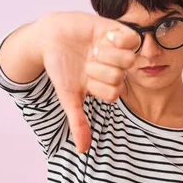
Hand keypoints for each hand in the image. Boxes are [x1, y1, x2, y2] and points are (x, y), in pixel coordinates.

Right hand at [36, 12, 138, 152]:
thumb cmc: (59, 68)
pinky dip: (119, 39)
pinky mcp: (117, 31)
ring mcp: (117, 50)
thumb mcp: (68, 97)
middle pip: (120, 77)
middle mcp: (115, 68)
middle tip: (86, 60)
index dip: (97, 85)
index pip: (114, 93)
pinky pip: (133, 39)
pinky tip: (104, 37)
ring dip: (107, 54)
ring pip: (128, 60)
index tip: (83, 77)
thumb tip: (82, 151)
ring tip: (93, 48)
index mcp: (106, 85)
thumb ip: (78, 122)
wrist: (49, 38)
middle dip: (98, 69)